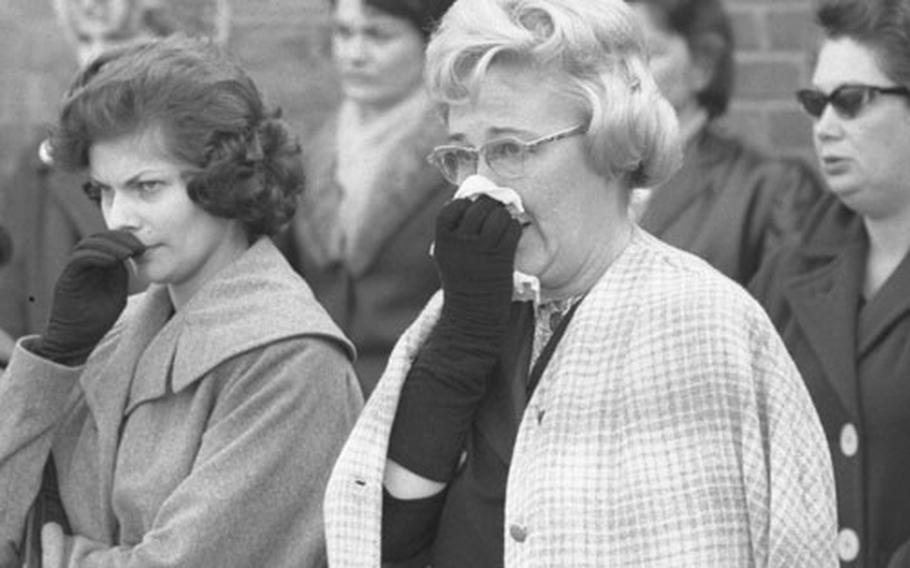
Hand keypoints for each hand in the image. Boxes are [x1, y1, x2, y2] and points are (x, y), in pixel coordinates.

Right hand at [37, 230, 145, 364]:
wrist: (77, 340)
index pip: (109, 243)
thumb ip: (121, 276)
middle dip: (119, 239)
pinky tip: (112, 261)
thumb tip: (132, 257)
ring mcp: (75, 271)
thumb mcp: (117, 294)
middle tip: (137, 247)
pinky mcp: (67, 278)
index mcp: (98, 268)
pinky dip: (95, 255)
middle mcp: (85, 266)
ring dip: (109, 245)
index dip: (126, 240)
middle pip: (99, 239)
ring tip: (127, 253)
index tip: (143, 247)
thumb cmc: (98, 321)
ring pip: (87, 244)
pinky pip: (78, 259)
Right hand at [433, 196, 520, 337]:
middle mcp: (461, 242)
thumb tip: (475, 205)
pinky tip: (511, 235)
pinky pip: (512, 229)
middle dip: (489, 206)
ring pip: (498, 215)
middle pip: (478, 207)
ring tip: (504, 224)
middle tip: (494, 211)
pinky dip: (514, 228)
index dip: (464, 204)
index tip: (471, 210)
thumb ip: (457, 233)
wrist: (472, 317)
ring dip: (504, 216)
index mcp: (443, 241)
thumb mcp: (449, 257)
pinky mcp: (502, 256)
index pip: (452, 207)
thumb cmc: (462, 284)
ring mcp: (482, 249)